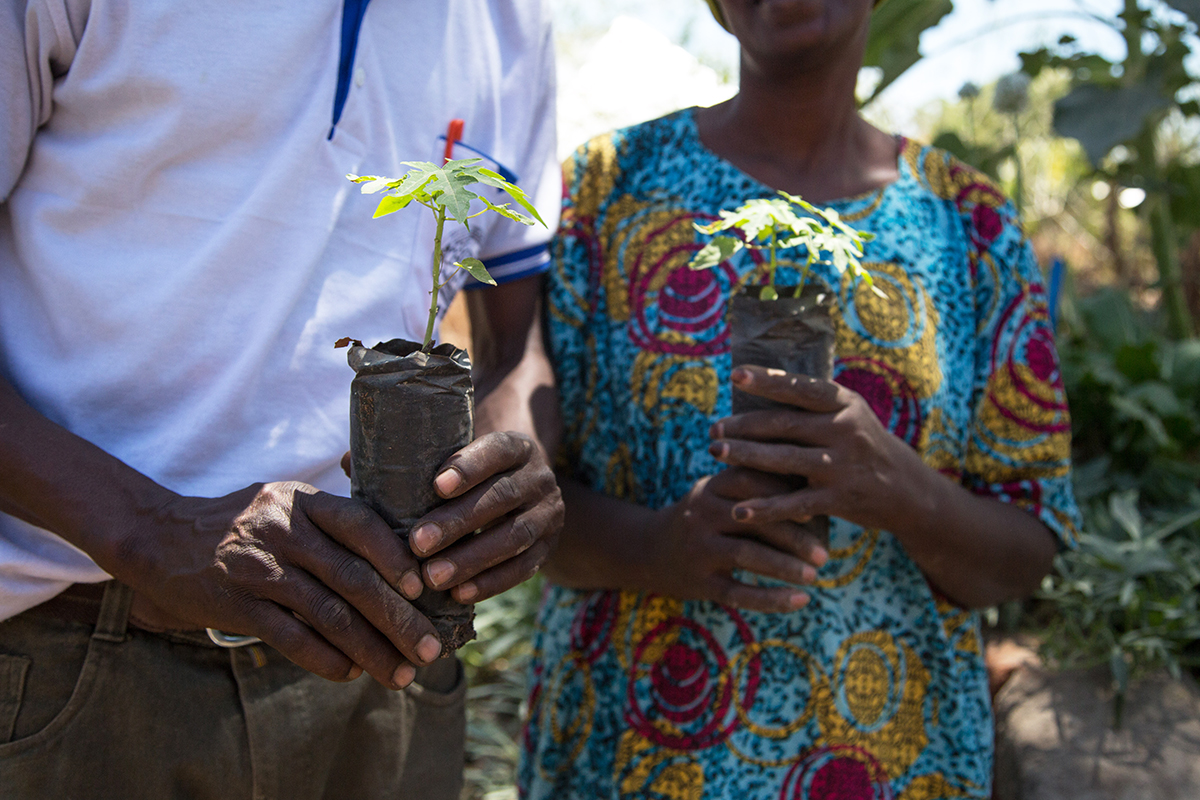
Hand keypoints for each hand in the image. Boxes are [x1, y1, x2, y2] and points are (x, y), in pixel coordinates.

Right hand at [119, 483, 441, 689]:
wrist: (158, 536)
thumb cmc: (241, 522)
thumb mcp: (285, 501)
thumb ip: (333, 521)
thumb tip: (403, 555)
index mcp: (302, 501)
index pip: (361, 523)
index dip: (396, 557)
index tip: (425, 589)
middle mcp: (283, 532)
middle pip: (354, 579)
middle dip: (400, 618)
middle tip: (431, 648)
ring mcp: (259, 570)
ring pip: (329, 615)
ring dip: (372, 649)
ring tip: (402, 672)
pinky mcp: (237, 606)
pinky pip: (292, 638)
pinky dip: (326, 660)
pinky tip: (351, 673)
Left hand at [405, 432, 563, 603]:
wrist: (528, 499)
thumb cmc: (477, 478)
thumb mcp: (465, 462)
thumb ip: (424, 465)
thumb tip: (356, 465)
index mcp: (518, 447)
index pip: (498, 450)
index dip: (469, 468)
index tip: (435, 486)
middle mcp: (539, 478)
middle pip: (502, 496)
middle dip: (459, 521)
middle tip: (419, 542)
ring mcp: (548, 514)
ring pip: (514, 537)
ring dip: (471, 559)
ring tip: (432, 576)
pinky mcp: (549, 548)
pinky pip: (524, 569)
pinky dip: (491, 583)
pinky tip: (459, 594)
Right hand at [634, 466, 826, 612]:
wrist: (650, 551)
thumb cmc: (704, 518)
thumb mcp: (718, 494)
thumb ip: (754, 487)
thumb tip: (815, 486)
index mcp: (710, 488)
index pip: (749, 481)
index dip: (782, 493)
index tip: (814, 509)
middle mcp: (701, 514)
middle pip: (752, 520)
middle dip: (792, 537)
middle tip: (823, 553)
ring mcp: (697, 548)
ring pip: (745, 555)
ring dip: (784, 567)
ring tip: (814, 576)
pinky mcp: (697, 582)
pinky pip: (737, 593)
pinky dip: (771, 599)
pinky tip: (800, 601)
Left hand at [708, 365, 933, 534]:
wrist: (908, 490)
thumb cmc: (864, 446)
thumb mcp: (850, 415)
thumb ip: (814, 404)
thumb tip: (761, 382)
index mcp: (845, 404)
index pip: (801, 388)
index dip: (768, 381)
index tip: (736, 374)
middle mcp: (845, 430)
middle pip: (784, 424)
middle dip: (743, 426)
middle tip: (713, 429)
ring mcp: (842, 465)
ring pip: (784, 460)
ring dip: (745, 456)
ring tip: (715, 452)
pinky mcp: (839, 499)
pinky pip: (794, 504)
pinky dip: (765, 509)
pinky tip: (739, 510)